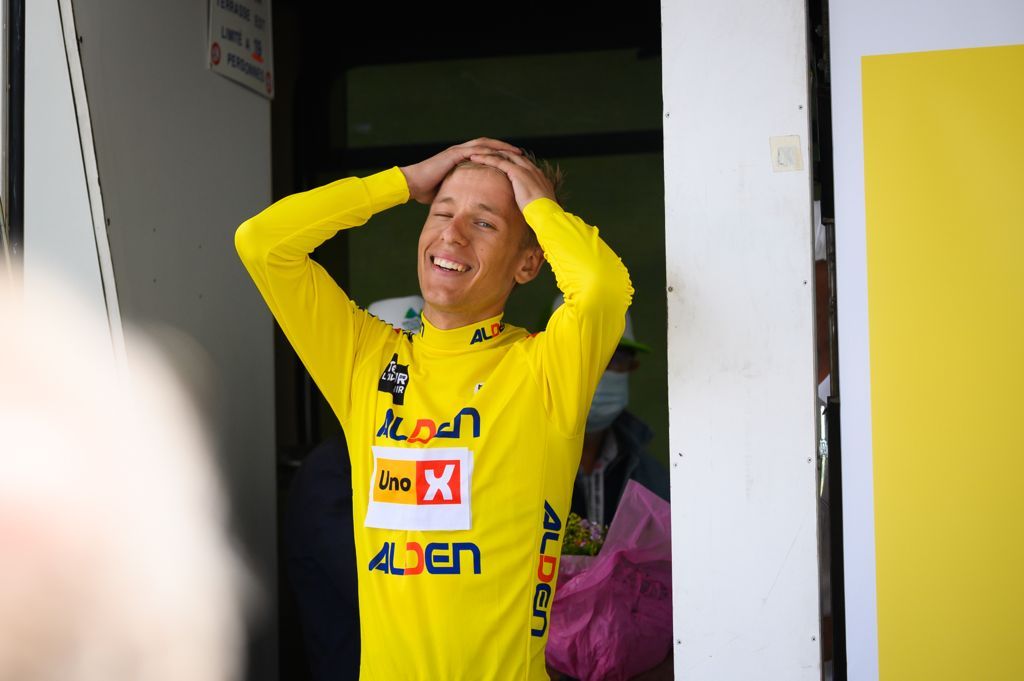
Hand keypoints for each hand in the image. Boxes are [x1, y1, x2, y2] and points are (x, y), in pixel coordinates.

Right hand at [399, 138, 522, 203]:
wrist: (413, 185)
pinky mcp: (454, 154)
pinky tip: (499, 154)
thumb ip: (459, 192)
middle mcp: (461, 152)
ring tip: (515, 152)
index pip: (485, 153)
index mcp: (462, 159)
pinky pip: (475, 149)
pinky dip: (488, 150)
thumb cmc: (427, 190)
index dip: (500, 156)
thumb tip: (468, 204)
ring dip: (501, 147)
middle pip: (488, 145)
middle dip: (505, 149)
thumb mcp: (449, 190)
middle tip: (521, 153)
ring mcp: (457, 151)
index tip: (515, 161)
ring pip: (484, 144)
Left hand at [466, 151, 556, 210]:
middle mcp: (532, 169)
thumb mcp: (537, 205)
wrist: (547, 213)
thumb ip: (531, 201)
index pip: (521, 163)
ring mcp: (525, 169)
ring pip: (503, 156)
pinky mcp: (517, 172)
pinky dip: (487, 159)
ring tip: (476, 154)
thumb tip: (526, 208)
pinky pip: (499, 161)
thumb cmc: (543, 214)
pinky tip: (476, 158)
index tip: (499, 162)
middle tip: (485, 154)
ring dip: (489, 154)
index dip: (509, 161)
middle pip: (512, 155)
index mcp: (538, 176)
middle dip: (498, 153)